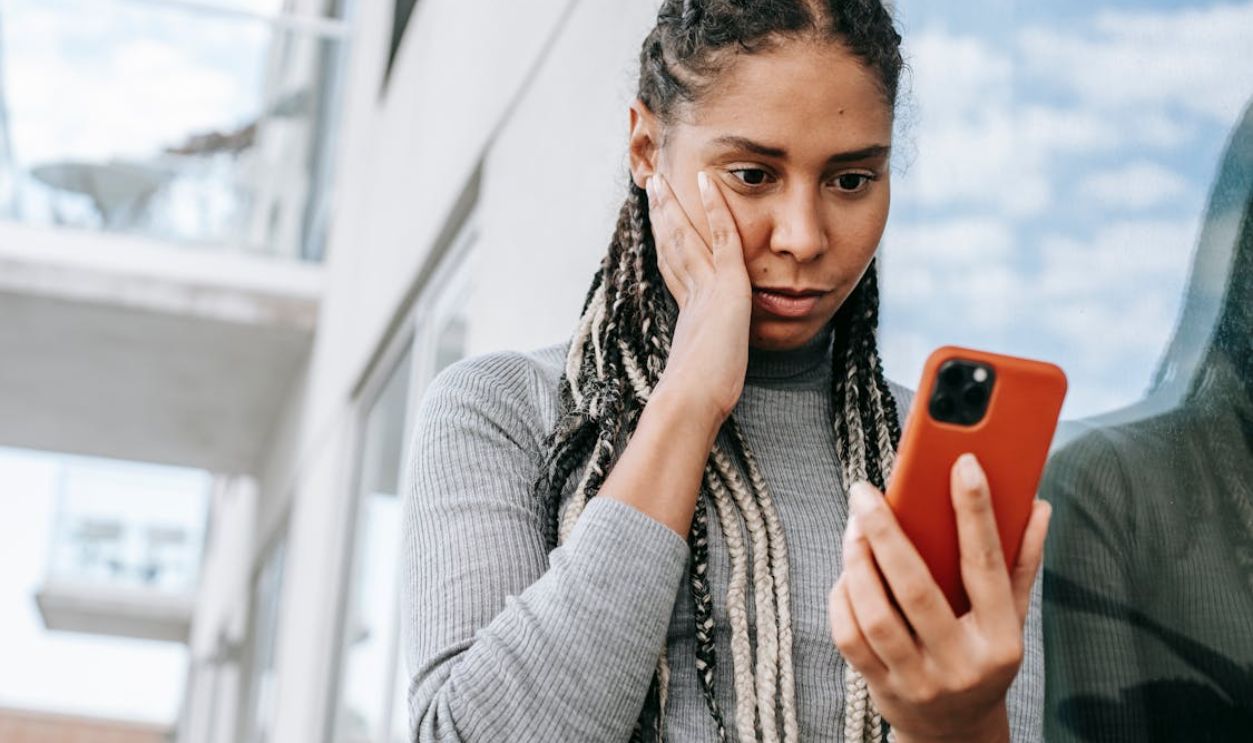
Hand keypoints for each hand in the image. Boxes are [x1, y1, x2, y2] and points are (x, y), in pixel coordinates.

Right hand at [646, 171, 752, 423]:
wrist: (693, 399)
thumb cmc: (698, 401)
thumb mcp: (705, 378)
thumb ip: (703, 369)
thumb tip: (694, 388)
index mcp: (686, 314)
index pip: (674, 269)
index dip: (666, 243)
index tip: (659, 225)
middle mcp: (690, 295)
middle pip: (672, 245)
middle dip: (662, 215)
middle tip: (652, 187)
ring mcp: (705, 287)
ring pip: (686, 235)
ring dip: (674, 204)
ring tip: (663, 179)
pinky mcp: (725, 284)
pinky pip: (722, 236)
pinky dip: (715, 207)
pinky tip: (708, 182)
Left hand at [827, 453, 1050, 742]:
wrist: (957, 733)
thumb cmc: (983, 657)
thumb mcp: (1013, 618)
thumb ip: (1022, 562)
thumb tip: (1039, 505)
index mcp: (1001, 638)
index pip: (987, 566)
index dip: (976, 512)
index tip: (963, 463)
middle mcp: (961, 663)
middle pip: (917, 589)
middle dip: (886, 533)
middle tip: (864, 492)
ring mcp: (919, 680)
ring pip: (876, 614)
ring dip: (857, 563)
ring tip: (853, 526)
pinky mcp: (882, 688)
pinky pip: (850, 637)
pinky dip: (842, 598)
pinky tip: (846, 572)